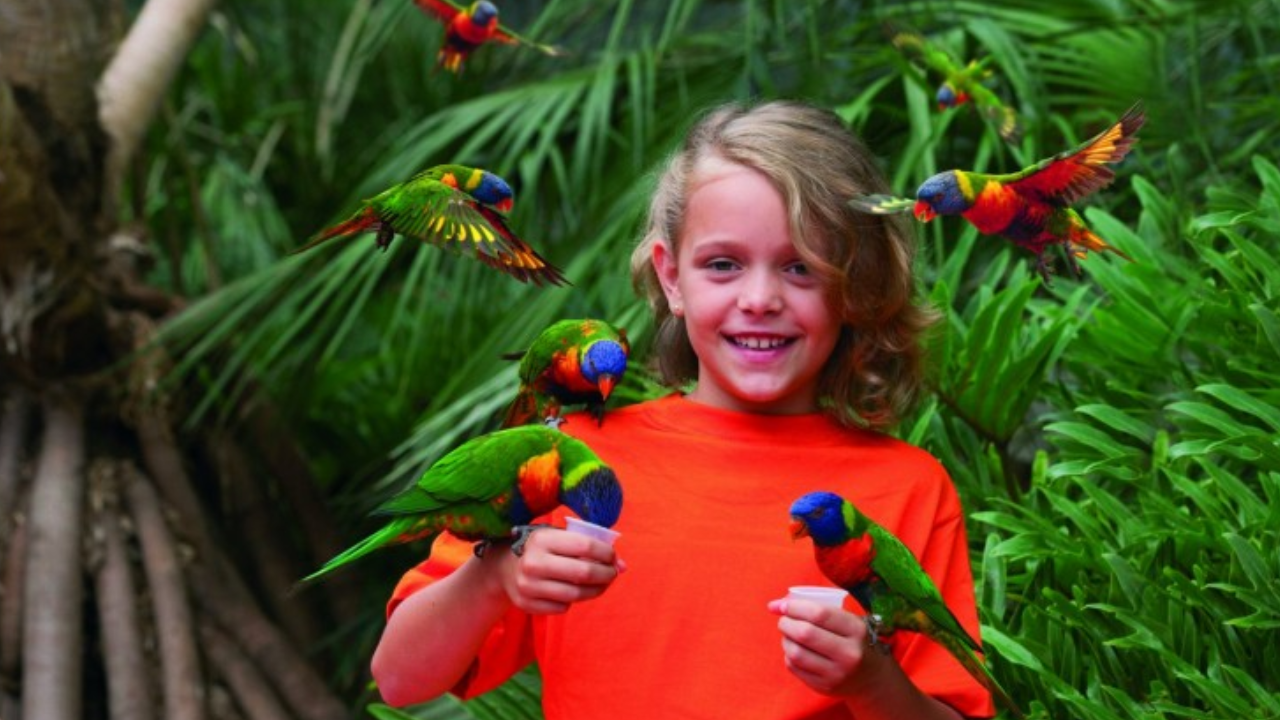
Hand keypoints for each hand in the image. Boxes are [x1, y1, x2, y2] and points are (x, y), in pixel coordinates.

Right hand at [496, 528, 623, 614]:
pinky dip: (573, 601)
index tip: (612, 556)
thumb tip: (622, 566)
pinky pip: (562, 607)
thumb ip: (590, 547)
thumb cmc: (542, 549)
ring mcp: (528, 586)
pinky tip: (573, 591)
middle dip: (606, 574)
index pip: (585, 545)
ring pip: (575, 594)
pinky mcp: (527, 604)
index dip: (606, 553)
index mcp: (542, 539)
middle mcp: (533, 562)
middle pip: (583, 572)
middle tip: (612, 573)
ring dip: (595, 590)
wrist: (505, 568)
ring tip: (601, 584)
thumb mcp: (559, 538)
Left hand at [767, 598, 887, 696]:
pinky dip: (788, 655)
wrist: (873, 679)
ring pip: (795, 653)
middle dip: (786, 623)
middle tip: (783, 619)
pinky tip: (794, 649)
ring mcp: (836, 674)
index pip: (819, 614)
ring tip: (788, 634)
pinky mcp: (824, 687)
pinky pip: (794, 668)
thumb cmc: (855, 641)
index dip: (794, 606)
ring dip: (785, 639)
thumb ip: (821, 610)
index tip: (781, 604)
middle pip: (805, 634)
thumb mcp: (850, 622)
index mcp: (857, 630)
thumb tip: (778, 604)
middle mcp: (849, 654)